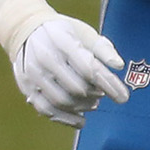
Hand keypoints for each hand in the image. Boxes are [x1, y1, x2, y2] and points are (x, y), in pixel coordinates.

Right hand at [0, 0, 126, 126]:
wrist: (25, 30)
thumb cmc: (63, 33)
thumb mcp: (84, 33)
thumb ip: (103, 48)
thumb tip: (118, 66)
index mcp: (63, 43)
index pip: (89, 68)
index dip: (109, 85)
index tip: (124, 97)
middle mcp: (45, 59)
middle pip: (77, 87)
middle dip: (96, 95)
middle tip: (102, 94)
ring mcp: (33, 74)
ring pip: (62, 101)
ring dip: (83, 107)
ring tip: (93, 102)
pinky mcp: (26, 86)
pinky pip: (46, 109)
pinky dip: (66, 119)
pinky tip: (80, 119)